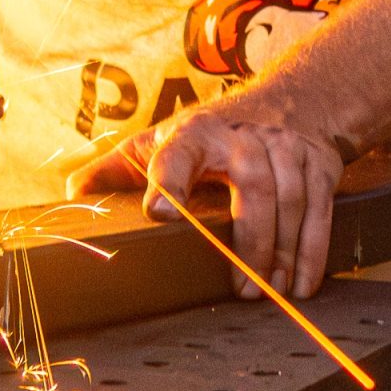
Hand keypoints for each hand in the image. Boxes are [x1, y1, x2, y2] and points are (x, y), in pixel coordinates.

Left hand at [68, 100, 344, 300]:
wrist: (293, 97)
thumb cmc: (211, 132)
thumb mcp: (161, 140)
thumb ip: (115, 169)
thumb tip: (71, 196)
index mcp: (193, 134)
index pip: (176, 155)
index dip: (167, 182)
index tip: (158, 213)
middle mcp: (243, 137)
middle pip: (252, 185)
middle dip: (251, 239)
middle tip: (243, 288)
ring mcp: (285, 149)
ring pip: (290, 199)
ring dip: (284, 251)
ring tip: (271, 292)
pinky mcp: (317, 163)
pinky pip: (319, 208)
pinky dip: (314, 249)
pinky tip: (302, 283)